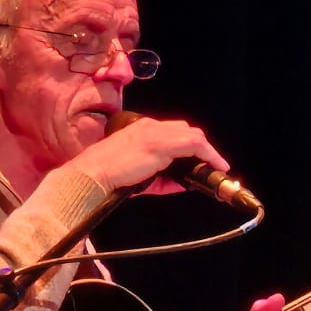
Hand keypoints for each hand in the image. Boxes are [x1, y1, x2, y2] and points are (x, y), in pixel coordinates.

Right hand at [72, 114, 229, 195]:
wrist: (93, 174)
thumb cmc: (110, 177)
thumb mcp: (141, 178)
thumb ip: (162, 181)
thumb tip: (182, 184)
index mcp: (141, 130)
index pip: (173, 132)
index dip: (189, 145)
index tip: (199, 161)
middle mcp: (150, 127)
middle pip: (186, 129)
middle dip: (201, 146)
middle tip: (210, 164)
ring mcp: (155, 133)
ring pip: (193, 135)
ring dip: (208, 152)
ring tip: (217, 167)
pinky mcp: (160, 144)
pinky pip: (193, 144)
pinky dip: (208, 154)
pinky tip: (215, 165)